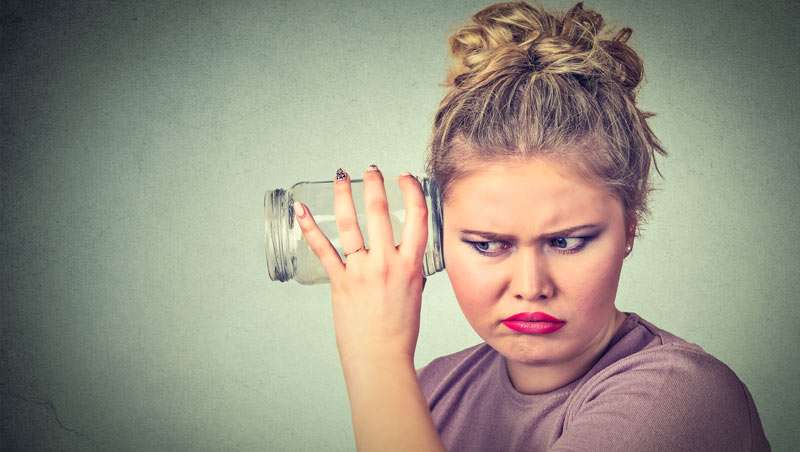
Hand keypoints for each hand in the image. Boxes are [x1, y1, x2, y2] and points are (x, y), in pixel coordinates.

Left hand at [294, 166, 428, 365]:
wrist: (381, 358)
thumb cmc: (399, 330)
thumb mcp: (414, 292)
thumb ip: (408, 268)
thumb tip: (402, 253)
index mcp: (411, 265)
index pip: (418, 217)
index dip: (411, 191)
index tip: (404, 178)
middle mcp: (387, 263)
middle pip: (380, 212)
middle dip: (374, 184)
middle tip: (370, 170)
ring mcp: (362, 271)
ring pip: (351, 223)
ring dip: (343, 196)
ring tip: (340, 178)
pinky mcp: (340, 282)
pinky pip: (322, 249)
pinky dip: (309, 227)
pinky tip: (300, 210)